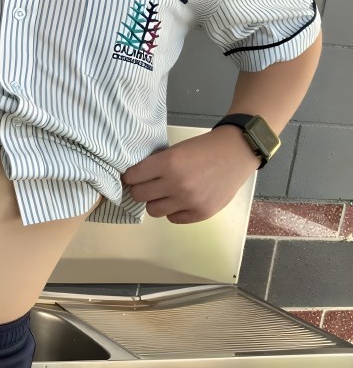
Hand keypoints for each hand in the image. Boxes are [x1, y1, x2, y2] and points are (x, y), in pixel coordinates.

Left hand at [122, 128, 260, 223]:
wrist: (236, 153)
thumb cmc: (204, 148)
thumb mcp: (175, 150)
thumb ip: (156, 165)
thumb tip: (134, 179)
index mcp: (168, 163)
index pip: (132, 178)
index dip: (130, 176)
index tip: (133, 176)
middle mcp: (176, 184)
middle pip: (139, 195)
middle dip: (141, 189)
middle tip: (149, 184)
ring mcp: (189, 201)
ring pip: (153, 210)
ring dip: (156, 201)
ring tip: (167, 193)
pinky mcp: (200, 213)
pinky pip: (172, 218)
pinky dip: (173, 210)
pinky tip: (181, 200)